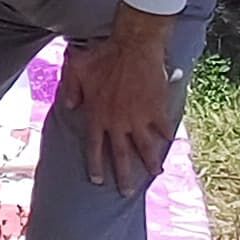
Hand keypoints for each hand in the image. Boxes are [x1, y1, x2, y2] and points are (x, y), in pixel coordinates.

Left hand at [58, 31, 179, 195]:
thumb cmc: (103, 55)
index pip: (94, 148)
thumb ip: (71, 90)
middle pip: (121, 156)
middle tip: (126, 193)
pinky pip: (163, 128)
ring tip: (155, 173)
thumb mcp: (77, 69)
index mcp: (97, 117)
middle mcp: (118, 123)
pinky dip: (167, 135)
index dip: (96, 166)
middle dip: (124, 177)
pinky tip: (170, 143)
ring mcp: (139, 119)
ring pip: (145, 147)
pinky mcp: (156, 110)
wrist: (133, 46)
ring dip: (150, 162)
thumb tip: (69, 106)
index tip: (98, 181)